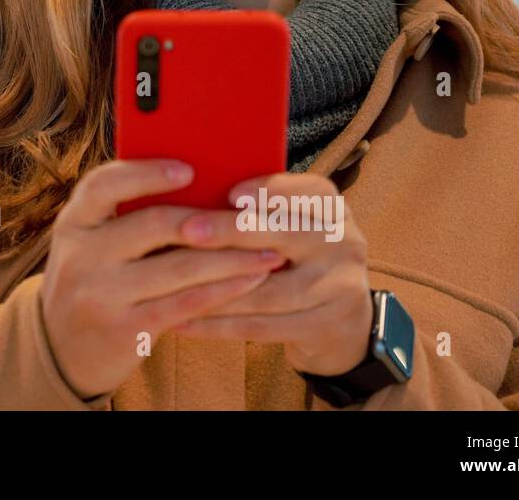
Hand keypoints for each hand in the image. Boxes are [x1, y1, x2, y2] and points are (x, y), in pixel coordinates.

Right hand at [39, 159, 284, 399]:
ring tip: (269, 252)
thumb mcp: (93, 244)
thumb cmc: (94, 281)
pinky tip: (250, 280)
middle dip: (211, 219)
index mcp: (73, 222)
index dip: (146, 174)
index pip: (103, 185)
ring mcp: (101, 295)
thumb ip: (127, 217)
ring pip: (179, 267)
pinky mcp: (125, 329)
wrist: (61, 350)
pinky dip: (223, 289)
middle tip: (253, 216)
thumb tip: (204, 186)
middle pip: (152, 224)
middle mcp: (81, 255)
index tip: (189, 170)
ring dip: (231, 258)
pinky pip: (185, 303)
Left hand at [169, 172, 373, 377]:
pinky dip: (220, 324)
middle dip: (233, 231)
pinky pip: (263, 327)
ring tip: (174, 281)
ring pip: (270, 289)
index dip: (271, 190)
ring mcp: (338, 288)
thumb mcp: (293, 225)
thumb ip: (257, 210)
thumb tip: (192, 193)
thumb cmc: (295, 256)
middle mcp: (343, 243)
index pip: (310, 191)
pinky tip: (184, 320)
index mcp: (331, 209)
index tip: (231, 192)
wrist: (342, 318)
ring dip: (218, 287)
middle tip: (189, 230)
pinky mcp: (324, 327)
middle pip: (286, 235)